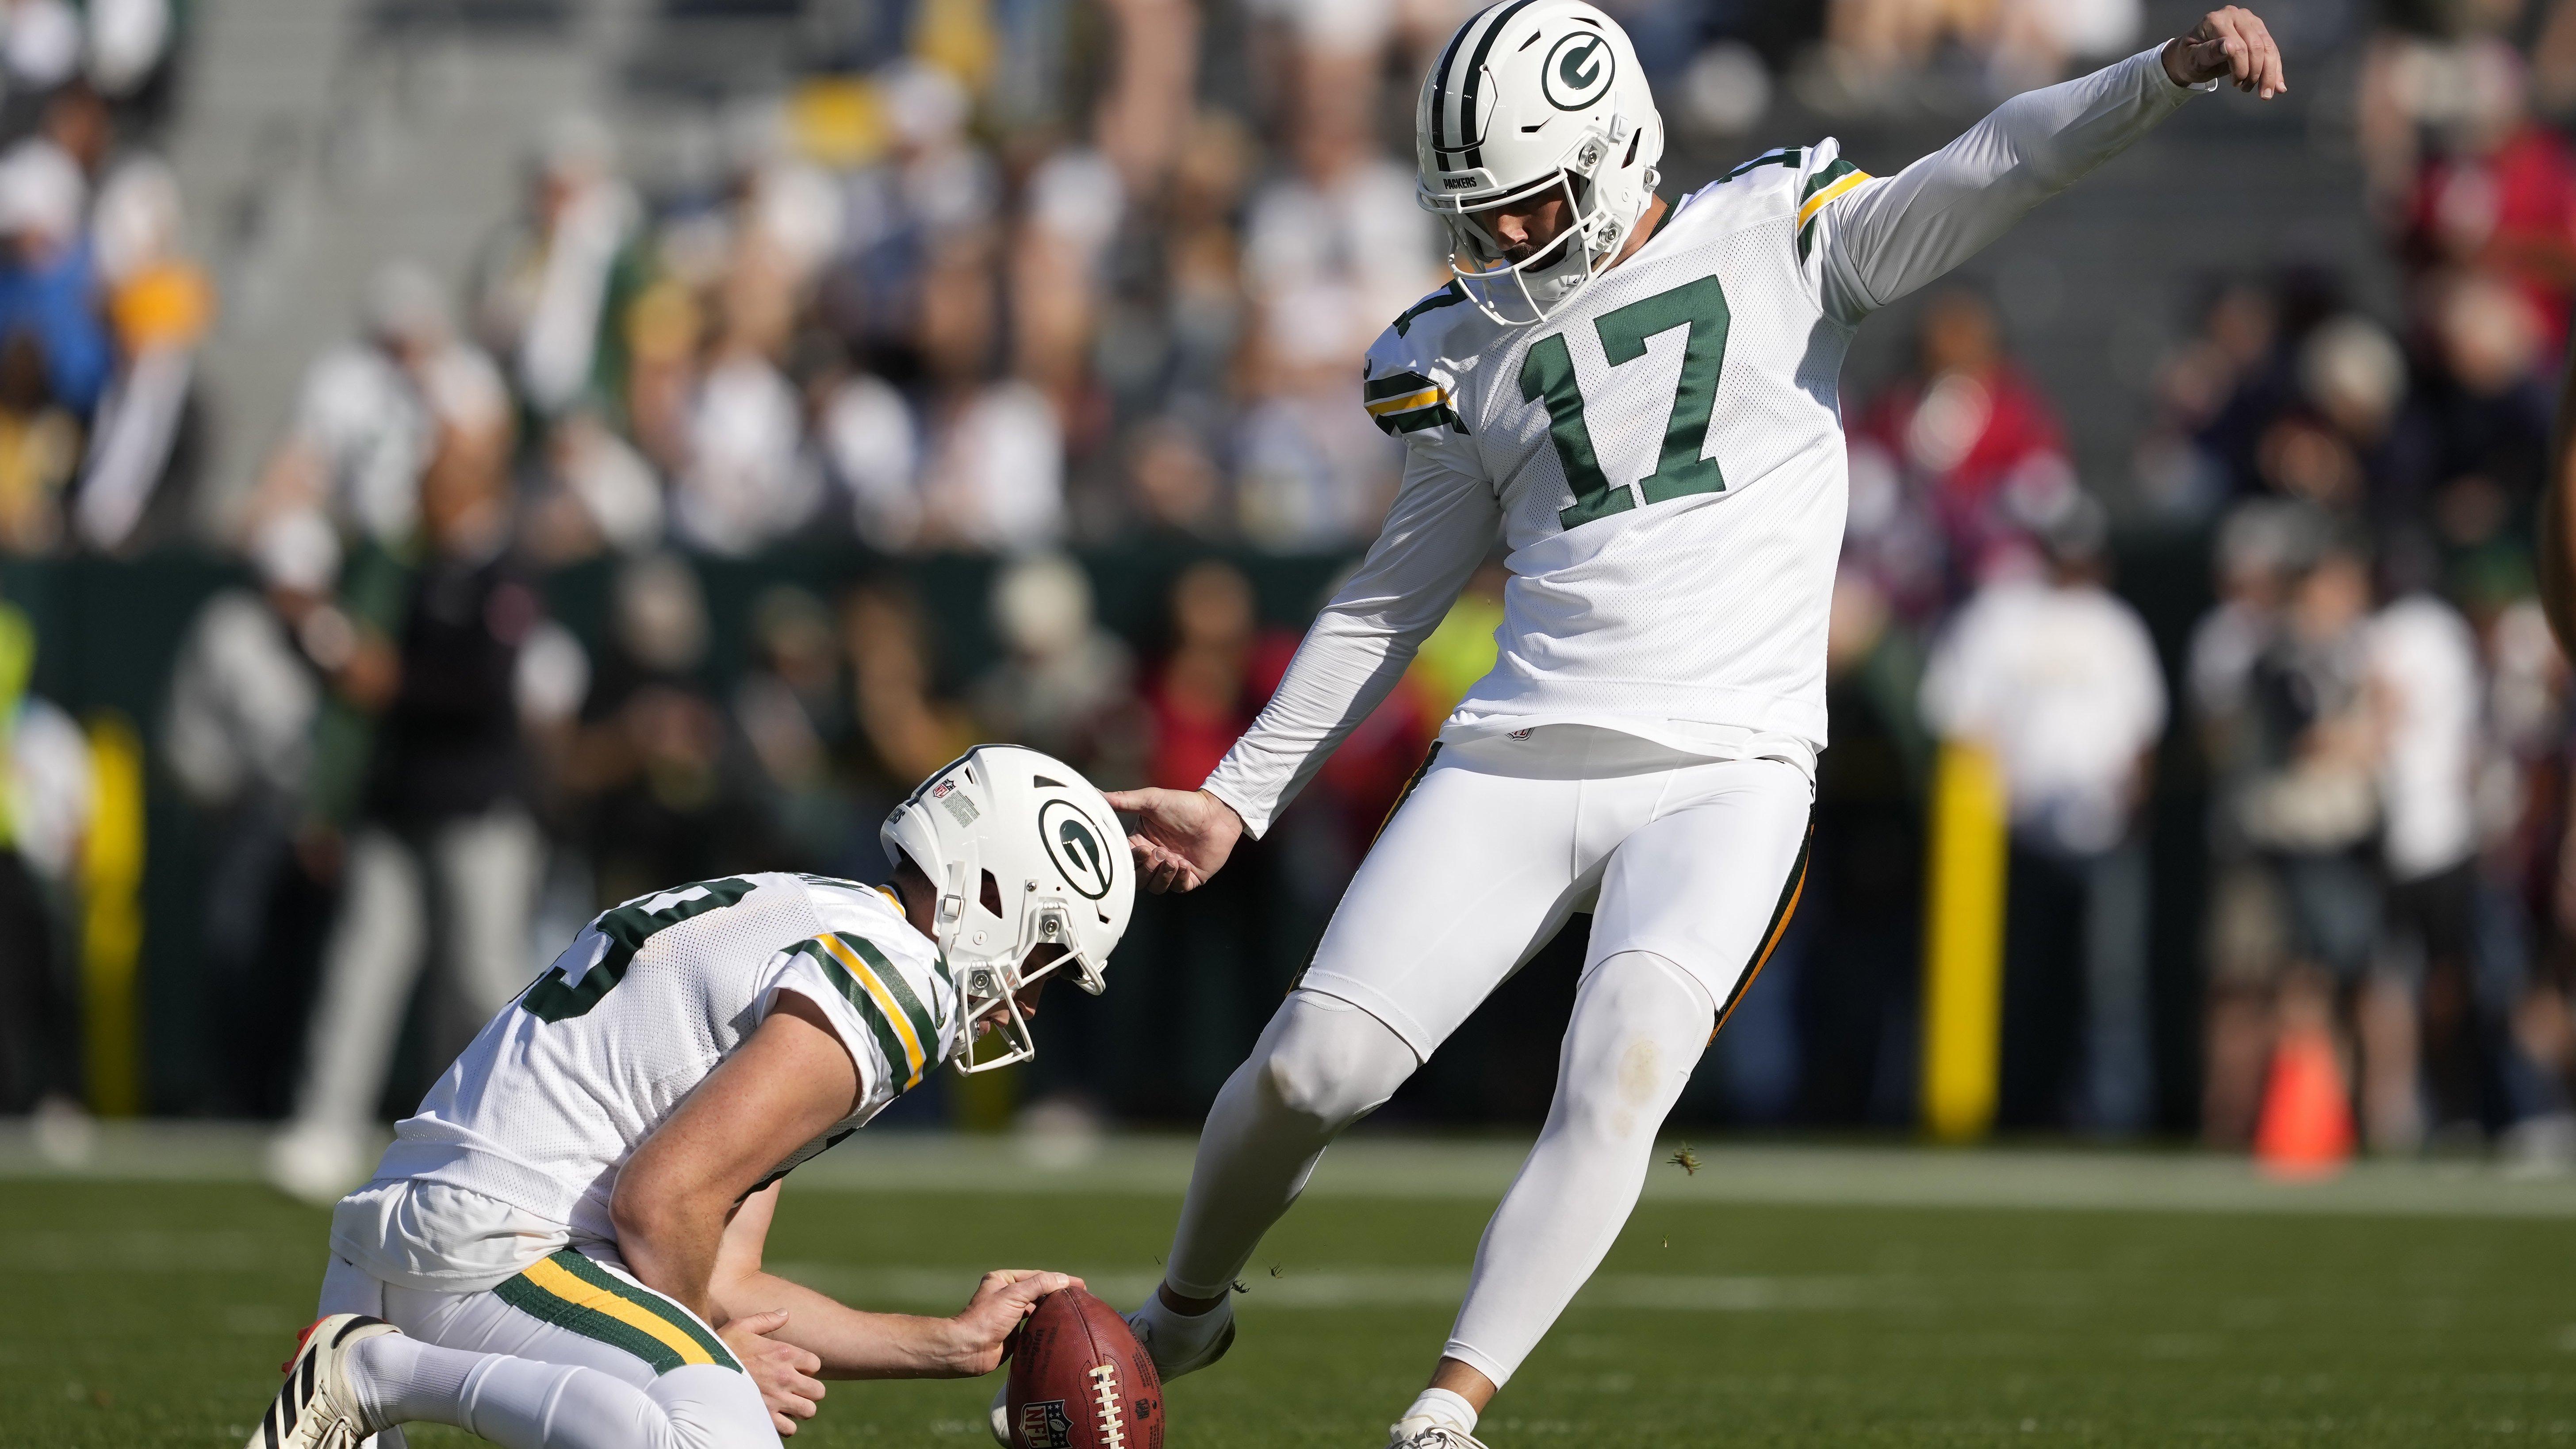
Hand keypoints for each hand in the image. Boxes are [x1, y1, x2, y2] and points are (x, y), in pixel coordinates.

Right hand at [718, 1309, 826, 1435]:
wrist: (700, 1371)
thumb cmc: (719, 1348)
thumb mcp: (741, 1326)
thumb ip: (766, 1320)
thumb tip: (785, 1312)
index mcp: (783, 1353)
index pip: (815, 1364)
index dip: (807, 1367)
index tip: (795, 1368)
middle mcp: (785, 1377)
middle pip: (818, 1391)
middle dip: (809, 1391)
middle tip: (796, 1389)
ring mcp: (776, 1399)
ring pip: (808, 1411)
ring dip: (800, 1409)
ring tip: (788, 1405)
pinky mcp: (765, 1417)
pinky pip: (790, 1429)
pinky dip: (785, 1425)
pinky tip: (775, 1416)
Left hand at [945, 1269, 1084, 1376]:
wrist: (968, 1349)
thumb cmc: (986, 1318)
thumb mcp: (1014, 1294)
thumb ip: (1040, 1284)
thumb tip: (1064, 1279)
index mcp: (1003, 1280)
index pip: (1038, 1277)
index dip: (1059, 1280)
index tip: (1081, 1285)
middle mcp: (1006, 1296)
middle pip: (1039, 1293)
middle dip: (1058, 1296)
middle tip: (1081, 1300)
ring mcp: (1010, 1316)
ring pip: (1037, 1311)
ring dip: (1053, 1312)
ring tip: (1074, 1314)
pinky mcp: (1013, 1335)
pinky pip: (1034, 1329)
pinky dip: (1046, 1328)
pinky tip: (1060, 1330)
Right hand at [1102, 787, 1244, 893]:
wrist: (1217, 812)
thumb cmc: (1184, 804)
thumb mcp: (1150, 799)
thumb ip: (1122, 800)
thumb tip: (1094, 793)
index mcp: (1140, 843)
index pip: (1125, 862)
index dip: (1131, 861)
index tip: (1141, 848)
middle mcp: (1154, 859)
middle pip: (1138, 880)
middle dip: (1147, 869)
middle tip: (1160, 852)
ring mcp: (1172, 869)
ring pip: (1156, 887)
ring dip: (1162, 875)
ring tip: (1173, 858)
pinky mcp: (1190, 877)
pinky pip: (1177, 888)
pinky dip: (1178, 879)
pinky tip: (1184, 863)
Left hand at [2163, 7, 2285, 97]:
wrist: (2190, 55)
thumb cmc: (2188, 57)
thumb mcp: (2192, 59)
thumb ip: (2208, 52)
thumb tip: (2228, 46)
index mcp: (2216, 20)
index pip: (2237, 45)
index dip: (2241, 67)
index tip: (2235, 84)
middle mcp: (2235, 16)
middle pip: (2257, 45)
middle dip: (2258, 73)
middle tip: (2250, 91)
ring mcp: (2248, 21)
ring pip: (2268, 47)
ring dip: (2270, 73)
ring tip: (2264, 94)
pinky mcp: (2257, 30)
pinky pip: (2270, 49)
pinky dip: (2275, 68)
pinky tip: (2278, 86)